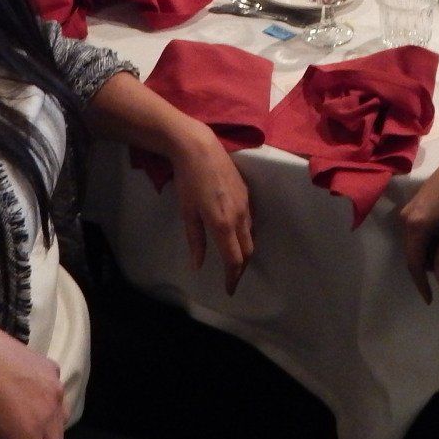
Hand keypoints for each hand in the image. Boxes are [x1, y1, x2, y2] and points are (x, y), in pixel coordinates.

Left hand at [168, 126, 253, 294]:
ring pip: (250, 235)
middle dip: (241, 268)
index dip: (232, 277)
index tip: (229, 289)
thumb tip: (198, 265)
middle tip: (231, 279)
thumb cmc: (188, 181)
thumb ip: (195, 241)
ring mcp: (245, 203)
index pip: (234, 260)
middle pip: (248, 250)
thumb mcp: (187, 213)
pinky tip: (235, 235)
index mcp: (223, 224)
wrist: (199, 148)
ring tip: (234, 260)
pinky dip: (245, 234)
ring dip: (244, 251)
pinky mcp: (246, 193)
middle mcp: (239, 216)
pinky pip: (250, 221)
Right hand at [399, 154, 438, 301]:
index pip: (414, 263)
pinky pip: (415, 234)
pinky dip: (428, 243)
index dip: (420, 283)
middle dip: (430, 267)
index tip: (429, 299)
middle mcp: (406, 220)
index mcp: (416, 227)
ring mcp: (406, 213)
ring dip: (430, 255)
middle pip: (413, 255)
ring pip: (415, 245)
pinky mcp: (411, 208)